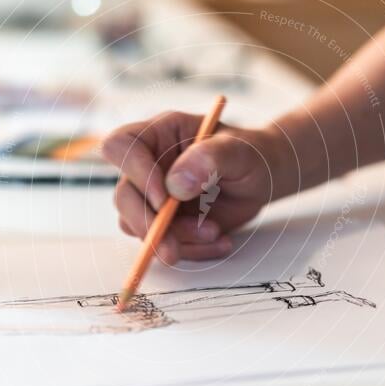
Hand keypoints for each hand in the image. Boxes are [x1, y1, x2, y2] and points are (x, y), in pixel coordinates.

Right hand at [102, 111, 284, 263]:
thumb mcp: (238, 151)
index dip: (135, 173)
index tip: (165, 200)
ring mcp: (154, 196)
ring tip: (215, 232)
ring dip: (175, 240)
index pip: (122, 146)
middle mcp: (150, 164)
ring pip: (138, 226)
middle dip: (148, 225)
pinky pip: (162, 245)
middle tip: (173, 249)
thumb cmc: (250, 155)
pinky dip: (191, 251)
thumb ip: (209, 158)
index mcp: (160, 134)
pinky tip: (220, 241)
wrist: (262, 179)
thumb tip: (175, 185)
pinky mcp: (165, 222)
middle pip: (123, 196)